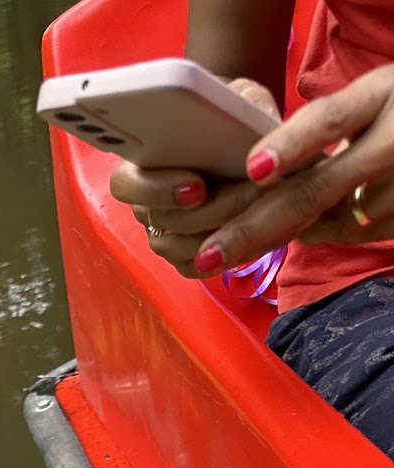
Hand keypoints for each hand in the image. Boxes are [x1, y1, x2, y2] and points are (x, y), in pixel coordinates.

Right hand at [108, 79, 280, 275]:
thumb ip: (239, 102)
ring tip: (259, 213)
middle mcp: (146, 201)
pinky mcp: (182, 255)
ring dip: (218, 236)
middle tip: (248, 195)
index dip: (156, 190)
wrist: (247, 146)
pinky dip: (219, 257)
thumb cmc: (235, 119)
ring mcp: (162, 232)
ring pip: (176, 248)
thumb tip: (245, 121)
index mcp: (142, 161)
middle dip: (207, 212)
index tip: (197, 188)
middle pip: (160, 221)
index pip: (124, 183)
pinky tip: (248, 235)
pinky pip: (192, 268)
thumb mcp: (242, 98)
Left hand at [195, 65, 393, 269]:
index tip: (253, 170)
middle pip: (317, 190)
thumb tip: (259, 174)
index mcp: (378, 94)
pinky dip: (333, 231)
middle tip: (208, 254)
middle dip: (255, 227)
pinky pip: (358, 235)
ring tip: (263, 236)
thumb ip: (325, 126)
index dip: (291, 144)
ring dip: (295, 230)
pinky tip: (321, 222)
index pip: (330, 119)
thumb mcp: (369, 100)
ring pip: (335, 224)